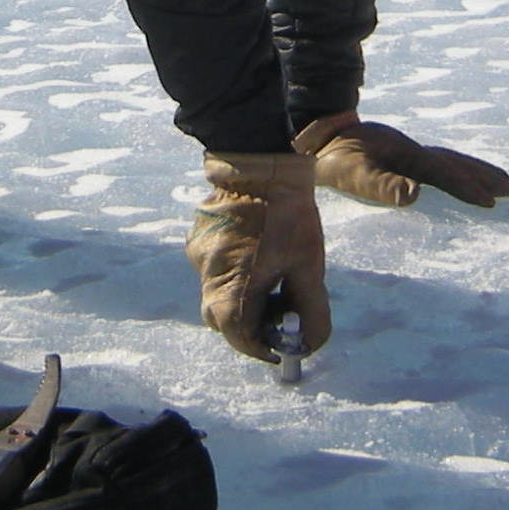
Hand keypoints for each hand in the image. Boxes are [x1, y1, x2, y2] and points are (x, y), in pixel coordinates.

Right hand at [185, 152, 330, 361]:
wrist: (260, 161)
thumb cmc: (288, 216)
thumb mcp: (309, 266)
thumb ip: (311, 311)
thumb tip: (309, 342)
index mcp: (232, 285)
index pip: (238, 337)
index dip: (261, 349)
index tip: (280, 348)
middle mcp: (207, 274)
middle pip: (222, 319)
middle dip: (249, 325)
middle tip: (278, 313)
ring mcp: (198, 253)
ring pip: (215, 293)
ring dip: (241, 298)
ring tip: (271, 277)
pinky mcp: (197, 236)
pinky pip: (212, 268)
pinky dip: (232, 273)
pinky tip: (256, 252)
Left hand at [293, 111, 508, 208]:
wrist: (308, 131)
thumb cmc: (327, 157)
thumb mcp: (352, 174)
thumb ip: (382, 185)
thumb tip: (414, 196)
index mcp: (403, 153)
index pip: (443, 173)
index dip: (467, 187)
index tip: (492, 202)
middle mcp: (407, 148)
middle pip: (452, 162)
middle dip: (482, 175)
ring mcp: (400, 149)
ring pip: (444, 159)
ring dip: (471, 170)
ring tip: (499, 182)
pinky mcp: (391, 152)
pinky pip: (431, 162)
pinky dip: (449, 169)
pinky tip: (448, 175)